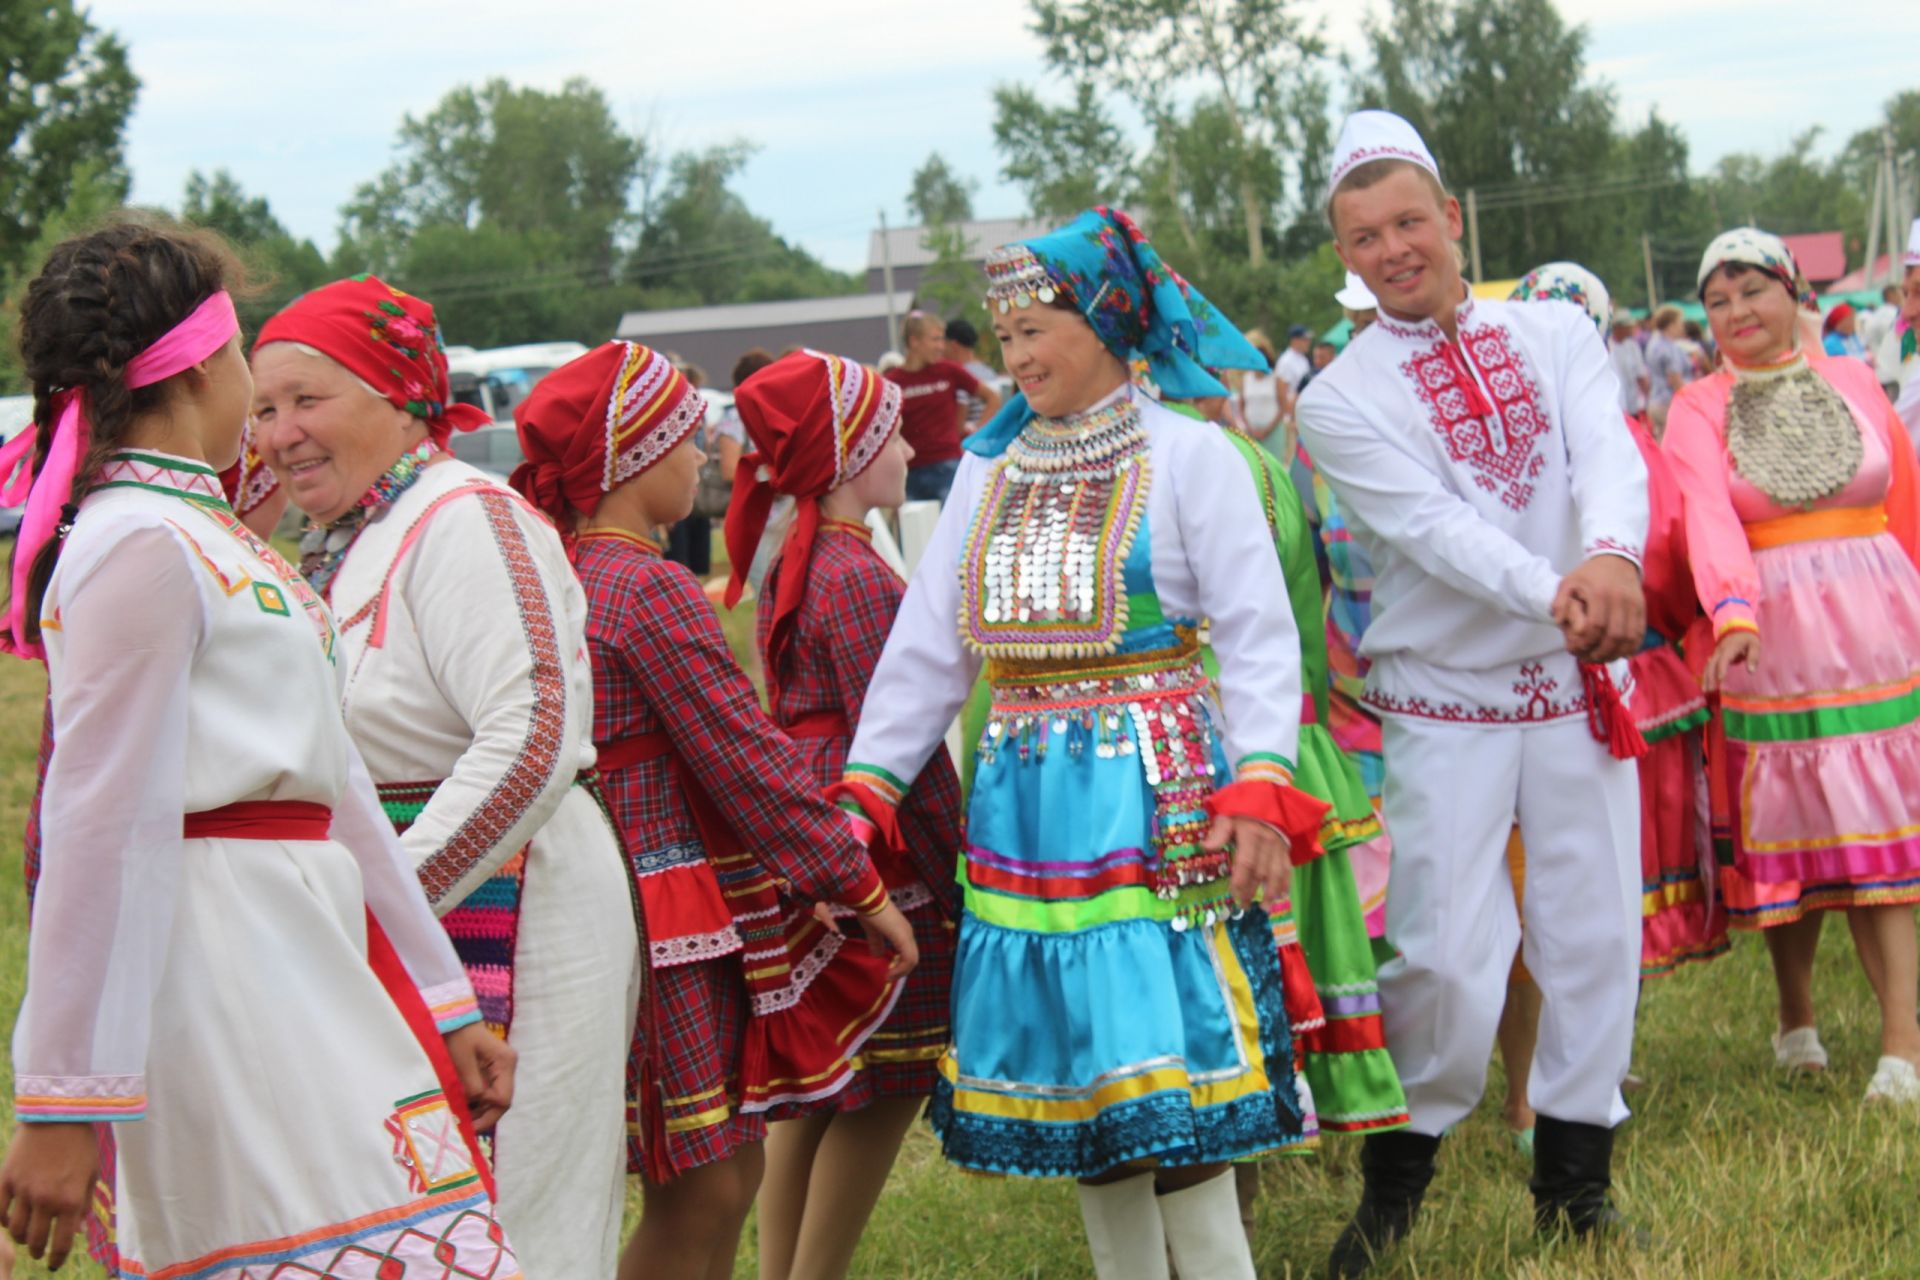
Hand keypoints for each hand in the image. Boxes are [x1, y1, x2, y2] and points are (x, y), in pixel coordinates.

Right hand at [0, 1121, 97, 1270]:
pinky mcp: (6, 1180)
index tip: (54, 1264)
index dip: (57, 1258)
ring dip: (21, 1238)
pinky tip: (9, 1221)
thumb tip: (79, 1230)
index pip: (62, 1242)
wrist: (58, 1116)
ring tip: (26, 1237)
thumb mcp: (91, 1174)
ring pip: (15, 1230)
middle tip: (38, 1252)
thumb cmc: (80, 1145)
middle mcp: (45, 1200)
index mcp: (70, 1201)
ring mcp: (23, 1191)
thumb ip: (84, 1204)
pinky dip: (3, 1221)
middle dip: (37, 1251)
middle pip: (35, 1240)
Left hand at [444, 1022, 516, 1132]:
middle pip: (502, 1101)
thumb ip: (471, 1084)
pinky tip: (462, 1107)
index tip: (465, 1117)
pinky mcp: (490, 1069)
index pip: (503, 1098)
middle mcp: (507, 1067)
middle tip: (464, 1128)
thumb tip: (475, 1104)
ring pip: (494, 1098)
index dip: (487, 1111)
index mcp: (505, 1062)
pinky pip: (487, 1091)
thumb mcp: (462, 1060)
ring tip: (460, 1119)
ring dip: (479, 1111)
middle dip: (484, 1116)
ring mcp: (500, 1068)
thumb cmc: (457, 1035)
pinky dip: (476, 1102)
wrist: (452, 1017)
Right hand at [854, 900, 918, 980]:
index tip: (888, 974)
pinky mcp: (902, 937)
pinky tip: (889, 972)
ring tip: (889, 977)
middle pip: (912, 958)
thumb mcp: (872, 931)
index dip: (900, 966)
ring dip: (901, 972)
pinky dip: (900, 968)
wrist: (868, 899)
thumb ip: (876, 942)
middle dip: (902, 971)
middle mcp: (908, 933)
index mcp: (902, 932)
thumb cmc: (869, 911)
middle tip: (889, 978)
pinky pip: (908, 958)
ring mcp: (906, 935)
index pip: (908, 953)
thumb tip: (877, 955)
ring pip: (912, 960)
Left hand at [1205, 815, 1290, 910]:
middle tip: (1244, 906)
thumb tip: (1205, 847)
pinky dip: (1286, 883)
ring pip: (1276, 873)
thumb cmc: (1241, 815)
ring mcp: (1278, 847)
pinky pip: (1288, 868)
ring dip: (1271, 892)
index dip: (1240, 879)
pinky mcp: (1286, 850)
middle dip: (1253, 890)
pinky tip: (1282, 896)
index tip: (1234, 894)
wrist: (1265, 802)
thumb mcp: (1227, 818)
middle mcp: (1267, 842)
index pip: (1246, 861)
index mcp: (1250, 835)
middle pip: (1260, 871)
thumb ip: (1218, 833)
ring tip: (1265, 908)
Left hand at [1552, 555, 1644, 662]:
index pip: (1596, 626)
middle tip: (1589, 658)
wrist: (1616, 560)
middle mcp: (1619, 600)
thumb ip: (1559, 602)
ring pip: (1629, 638)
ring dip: (1616, 653)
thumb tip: (1558, 622)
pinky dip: (1631, 647)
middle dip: (1601, 652)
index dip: (1586, 642)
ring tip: (1603, 658)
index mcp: (1599, 593)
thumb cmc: (1589, 574)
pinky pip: (1639, 633)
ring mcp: (1634, 605)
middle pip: (1614, 636)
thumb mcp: (1568, 582)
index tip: (1576, 650)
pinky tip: (1619, 653)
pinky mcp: (1642, 608)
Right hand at [1702, 630, 1760, 692]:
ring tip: (1705, 690)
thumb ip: (1753, 657)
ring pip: (1708, 667)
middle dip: (1710, 678)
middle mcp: (1719, 652)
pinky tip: (1704, 684)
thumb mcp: (1754, 645)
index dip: (1721, 669)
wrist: (1738, 628)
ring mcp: (1715, 654)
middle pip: (1712, 665)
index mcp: (1729, 649)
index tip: (1720, 679)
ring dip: (1705, 678)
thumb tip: (1751, 671)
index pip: (1723, 660)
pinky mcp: (1714, 657)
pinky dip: (1705, 675)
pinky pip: (1708, 666)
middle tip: (1710, 690)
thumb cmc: (1747, 639)